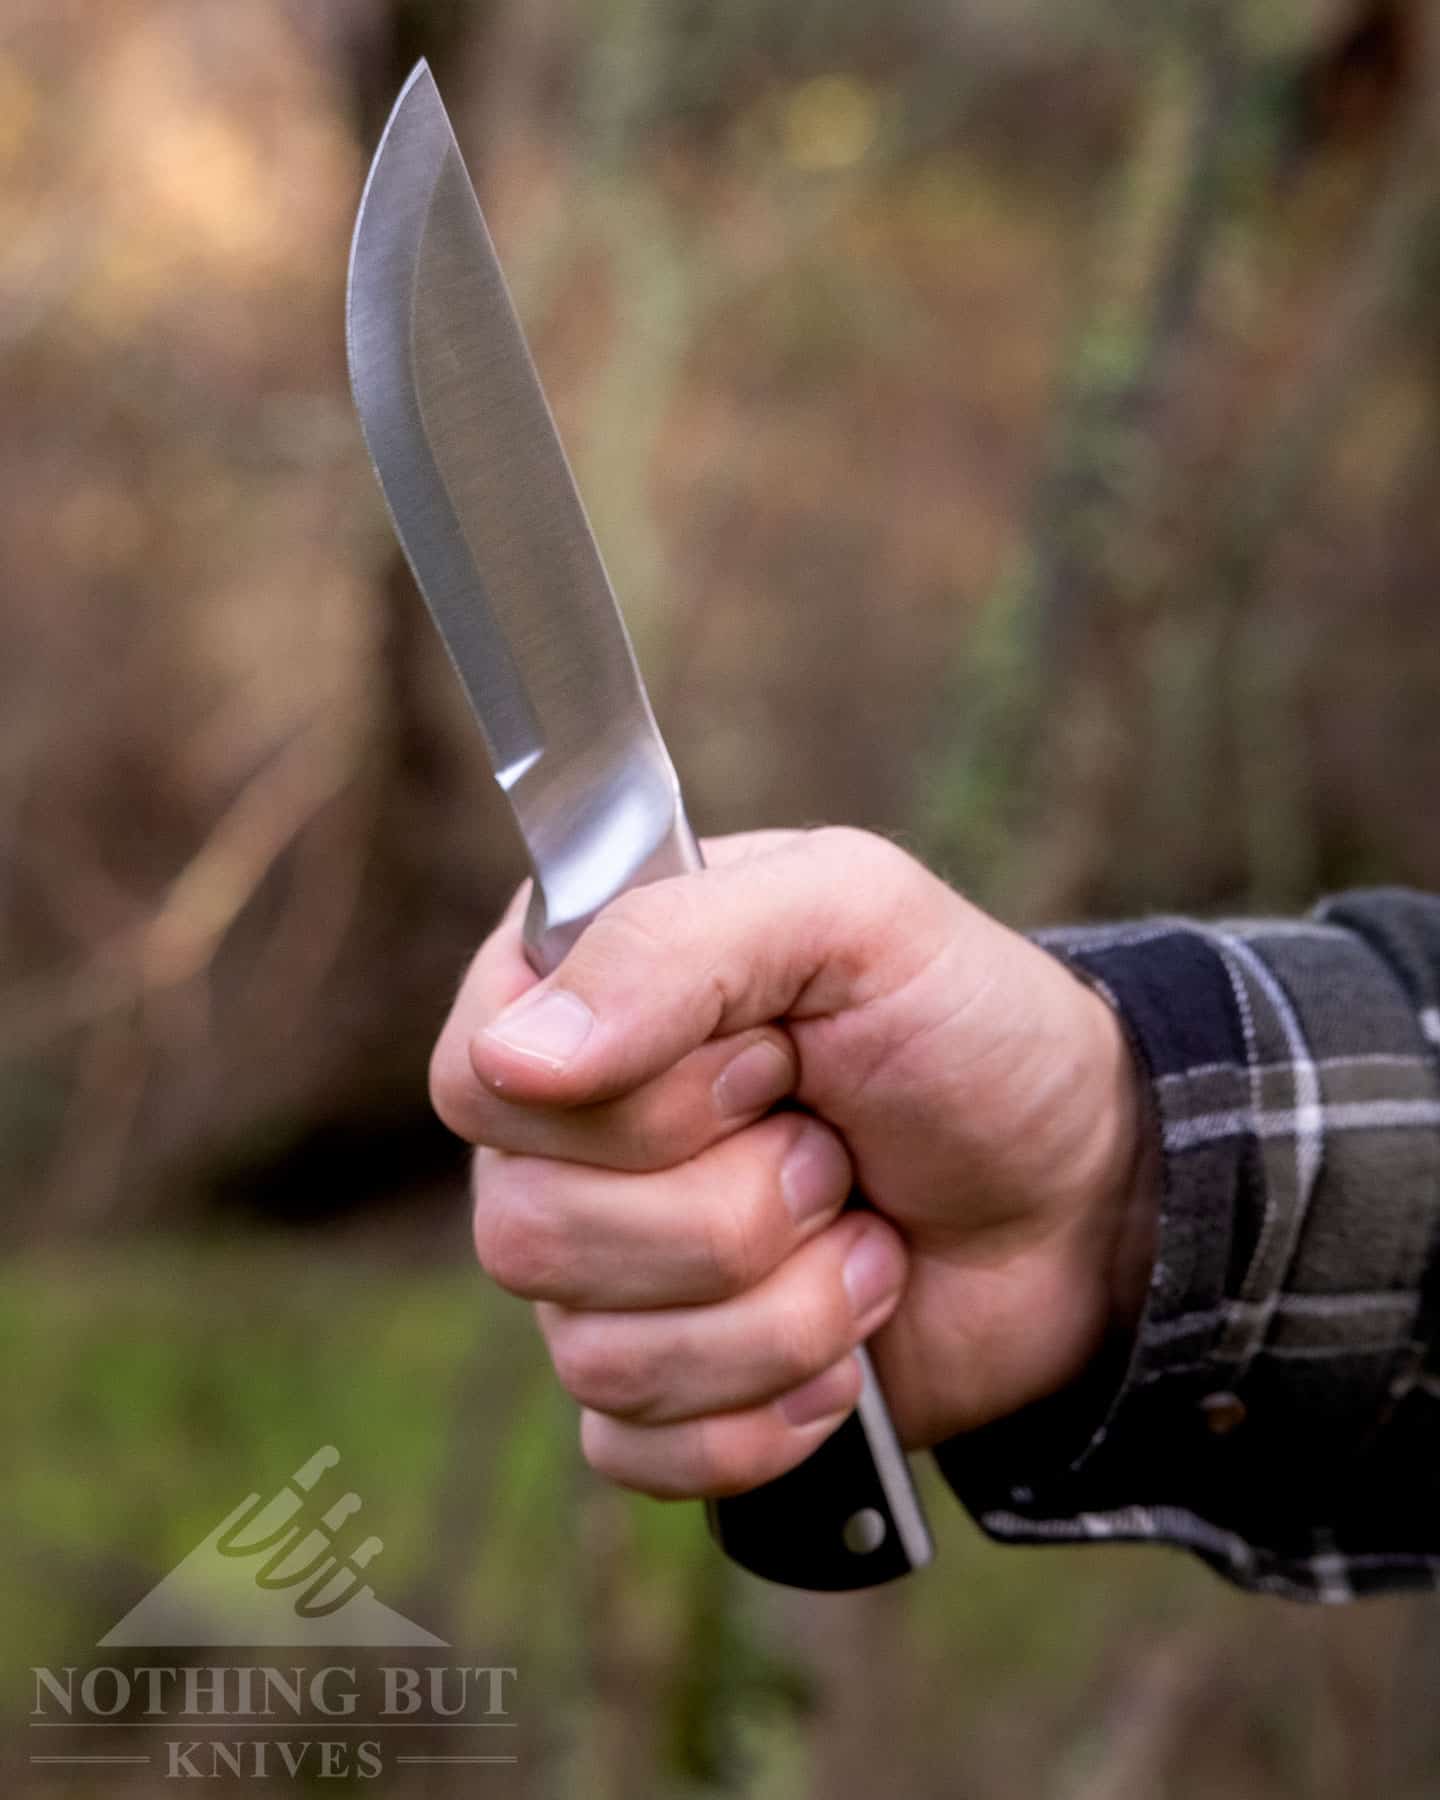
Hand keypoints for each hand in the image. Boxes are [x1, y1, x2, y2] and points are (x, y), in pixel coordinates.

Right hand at [430, 828, 1152, 1499]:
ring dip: (780, 1308)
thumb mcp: (853, 912)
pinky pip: (633, 1449)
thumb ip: (676, 943)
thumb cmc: (967, 1028)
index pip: (478, 1081)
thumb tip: (512, 1062)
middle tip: (834, 1152)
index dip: (635, 1100)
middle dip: (735, 1208)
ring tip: (865, 1241)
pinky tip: (846, 1355)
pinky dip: (768, 1411)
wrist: (1083, 1196)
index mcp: (580, 1002)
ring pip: (591, 1351)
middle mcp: (566, 1144)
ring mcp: (604, 1277)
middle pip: (526, 1231)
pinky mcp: (658, 1395)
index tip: (770, 1059)